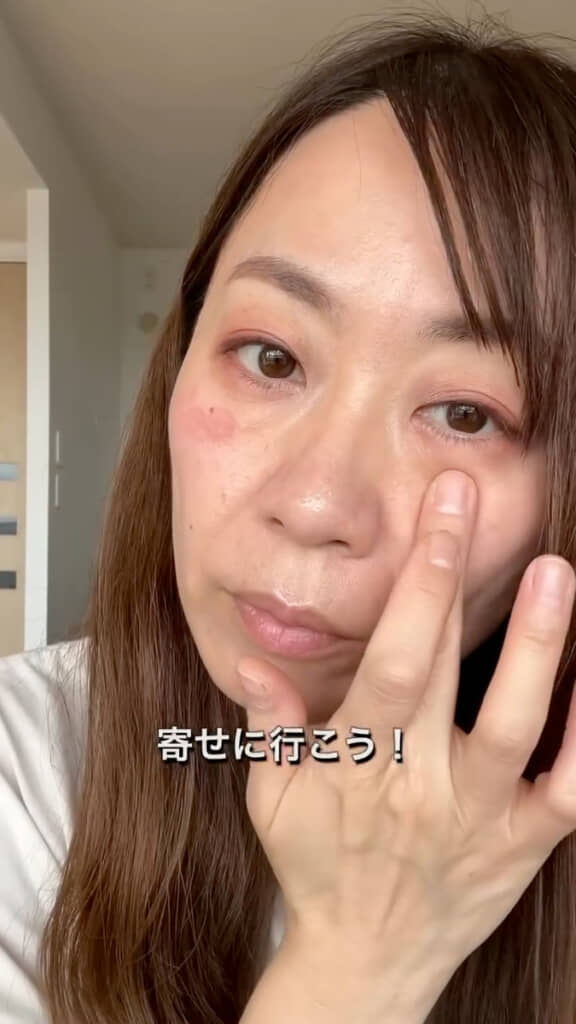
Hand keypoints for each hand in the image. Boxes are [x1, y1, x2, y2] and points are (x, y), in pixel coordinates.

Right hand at [236, 469, 575, 1017]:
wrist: (368, 963)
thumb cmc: (316, 866)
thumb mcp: (271, 796)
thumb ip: (269, 723)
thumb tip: (256, 656)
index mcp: (357, 762)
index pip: (389, 658)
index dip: (413, 583)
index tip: (434, 513)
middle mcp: (420, 782)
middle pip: (441, 667)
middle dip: (453, 573)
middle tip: (472, 496)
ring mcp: (478, 815)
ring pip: (516, 725)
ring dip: (538, 647)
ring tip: (557, 573)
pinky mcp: (521, 844)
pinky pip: (568, 790)